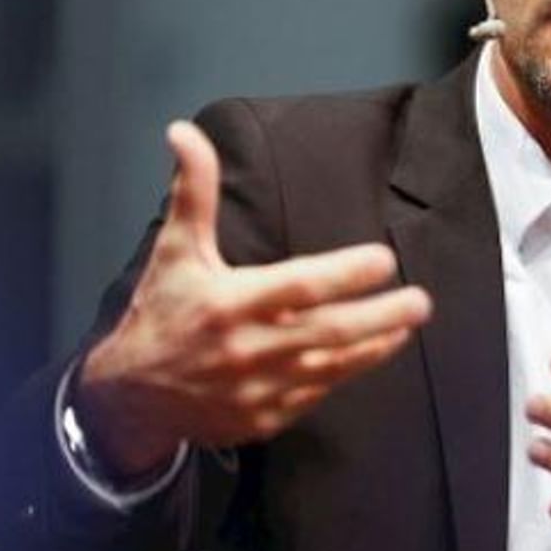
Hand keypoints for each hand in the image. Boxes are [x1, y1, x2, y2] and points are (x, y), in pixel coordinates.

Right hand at [76, 120, 431, 476]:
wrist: (130, 397)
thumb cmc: (161, 311)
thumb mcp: (175, 249)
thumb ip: (194, 190)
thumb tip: (185, 132)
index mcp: (230, 302)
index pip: (300, 286)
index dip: (345, 274)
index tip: (384, 259)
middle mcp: (249, 348)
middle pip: (329, 331)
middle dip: (381, 316)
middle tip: (421, 300)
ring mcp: (259, 389)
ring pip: (332, 367)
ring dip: (375, 346)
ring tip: (408, 324)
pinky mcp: (264, 418)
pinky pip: (316, 394)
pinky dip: (346, 373)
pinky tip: (373, 351)